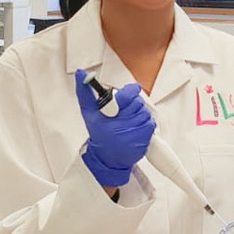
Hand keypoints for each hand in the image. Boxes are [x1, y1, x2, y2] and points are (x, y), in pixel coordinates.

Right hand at [75, 69, 155, 186]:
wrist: (108, 159)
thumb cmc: (100, 134)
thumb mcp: (89, 113)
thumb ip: (85, 93)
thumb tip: (82, 74)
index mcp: (109, 114)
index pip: (128, 95)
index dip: (130, 92)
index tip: (130, 91)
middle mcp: (123, 123)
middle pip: (137, 102)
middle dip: (132, 103)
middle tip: (125, 109)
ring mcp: (135, 132)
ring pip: (145, 112)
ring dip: (139, 113)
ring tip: (129, 119)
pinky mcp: (144, 139)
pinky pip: (150, 123)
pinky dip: (145, 123)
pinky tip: (135, 127)